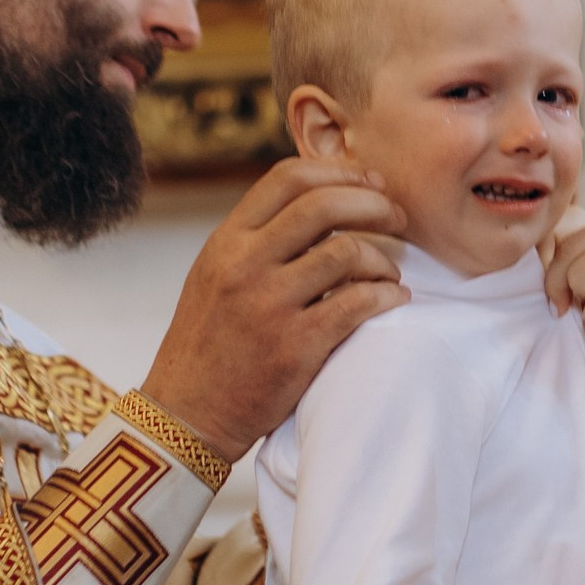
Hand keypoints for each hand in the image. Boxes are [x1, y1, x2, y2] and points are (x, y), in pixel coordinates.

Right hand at [139, 159, 407, 458]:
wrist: (187, 412)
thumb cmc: (209, 343)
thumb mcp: (215, 276)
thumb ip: (256, 240)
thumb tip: (316, 203)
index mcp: (226, 241)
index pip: (288, 178)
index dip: (339, 172)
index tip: (369, 183)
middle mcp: (244, 264)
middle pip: (324, 204)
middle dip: (373, 204)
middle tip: (397, 218)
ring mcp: (269, 304)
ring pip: (347, 252)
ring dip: (383, 258)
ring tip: (390, 272)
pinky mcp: (295, 345)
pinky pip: (357, 303)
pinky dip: (386, 296)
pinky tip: (394, 299)